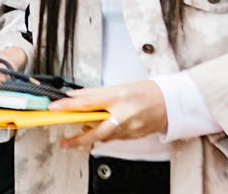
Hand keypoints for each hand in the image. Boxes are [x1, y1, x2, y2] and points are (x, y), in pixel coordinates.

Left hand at [49, 79, 166, 147]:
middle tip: (66, 141)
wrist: (171, 102)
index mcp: (118, 97)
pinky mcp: (134, 136)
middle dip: (79, 138)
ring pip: (105, 136)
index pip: (88, 102)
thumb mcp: (119, 86)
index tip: (56, 108)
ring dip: (92, 135)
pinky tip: (103, 129)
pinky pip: (115, 138)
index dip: (69, 106)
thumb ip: (96, 93)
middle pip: (97, 130)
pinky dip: (107, 134)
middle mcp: (124, 114)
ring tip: (82, 132)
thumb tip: (75, 95)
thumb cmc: (147, 91)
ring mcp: (130, 127)